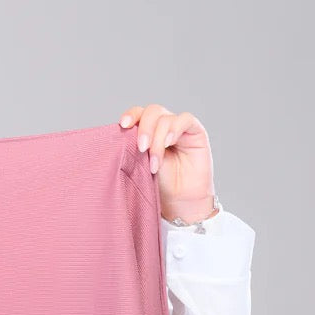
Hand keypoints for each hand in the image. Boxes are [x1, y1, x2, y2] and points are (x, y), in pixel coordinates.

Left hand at [118, 104, 215, 221]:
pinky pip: (185, 120)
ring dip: (158, 139)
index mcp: (147, 131)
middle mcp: (163, 126)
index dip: (131, 115)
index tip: (123, 125)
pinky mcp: (196, 132)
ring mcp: (179, 128)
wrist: (179, 202)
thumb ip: (132, 148)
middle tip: (141, 148)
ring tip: (155, 162)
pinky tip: (169, 142)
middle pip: (152, 111)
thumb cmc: (158, 186)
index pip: (139, 113)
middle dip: (144, 128)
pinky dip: (174, 129)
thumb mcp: (139, 165)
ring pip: (166, 118)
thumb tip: (119, 134)